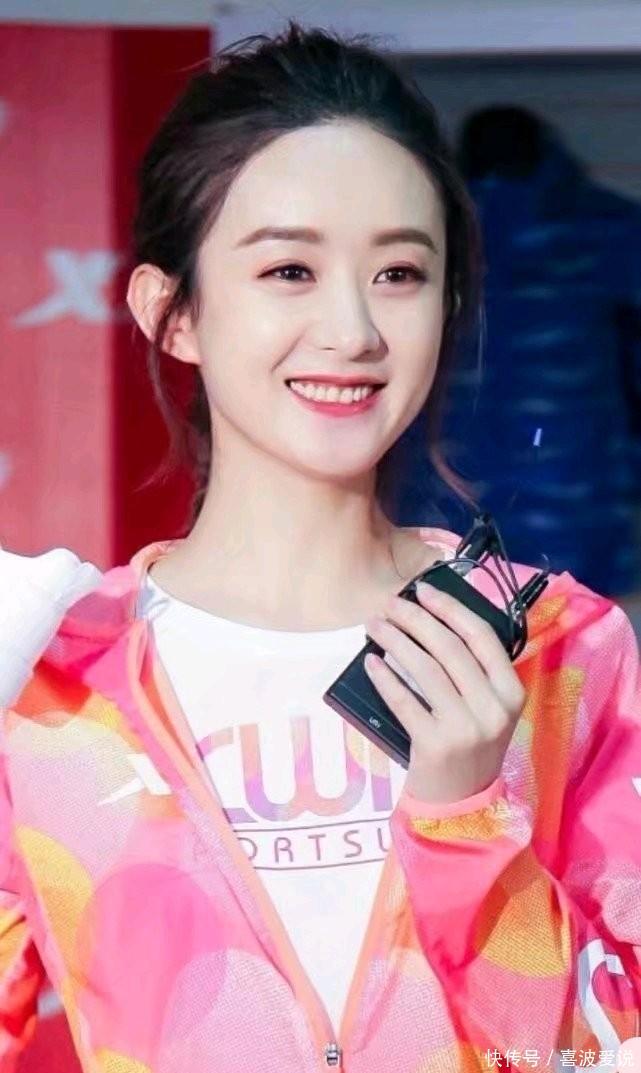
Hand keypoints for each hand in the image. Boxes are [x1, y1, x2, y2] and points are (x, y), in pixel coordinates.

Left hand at [363, 581, 526, 804]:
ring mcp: (466, 727)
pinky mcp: (435, 744)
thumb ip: (474, 670)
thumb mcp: (488, 707)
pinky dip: (385, 677)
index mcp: (512, 692)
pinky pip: (405, 700)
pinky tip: (371, 662)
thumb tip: (433, 618)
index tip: (423, 589)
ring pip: (425, 669)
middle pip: (449, 647)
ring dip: (395, 641)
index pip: (482, 637)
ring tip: (375, 626)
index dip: (451, 608)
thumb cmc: (471, 744)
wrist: (461, 804)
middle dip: (415, 619)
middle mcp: (494, 708)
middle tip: (389, 604)